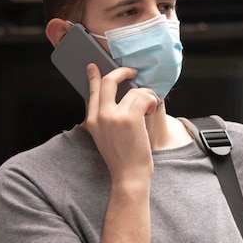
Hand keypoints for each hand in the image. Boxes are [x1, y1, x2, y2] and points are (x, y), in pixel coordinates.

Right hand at [84, 63, 158, 184]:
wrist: (128, 176)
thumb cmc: (122, 159)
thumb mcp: (105, 137)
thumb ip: (106, 118)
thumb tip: (118, 97)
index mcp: (91, 121)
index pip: (91, 91)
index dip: (94, 77)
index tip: (94, 66)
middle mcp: (100, 116)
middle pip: (108, 81)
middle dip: (122, 72)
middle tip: (133, 72)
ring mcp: (114, 117)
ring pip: (133, 91)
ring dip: (146, 95)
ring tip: (149, 106)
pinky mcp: (130, 119)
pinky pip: (143, 96)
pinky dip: (151, 99)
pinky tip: (151, 109)